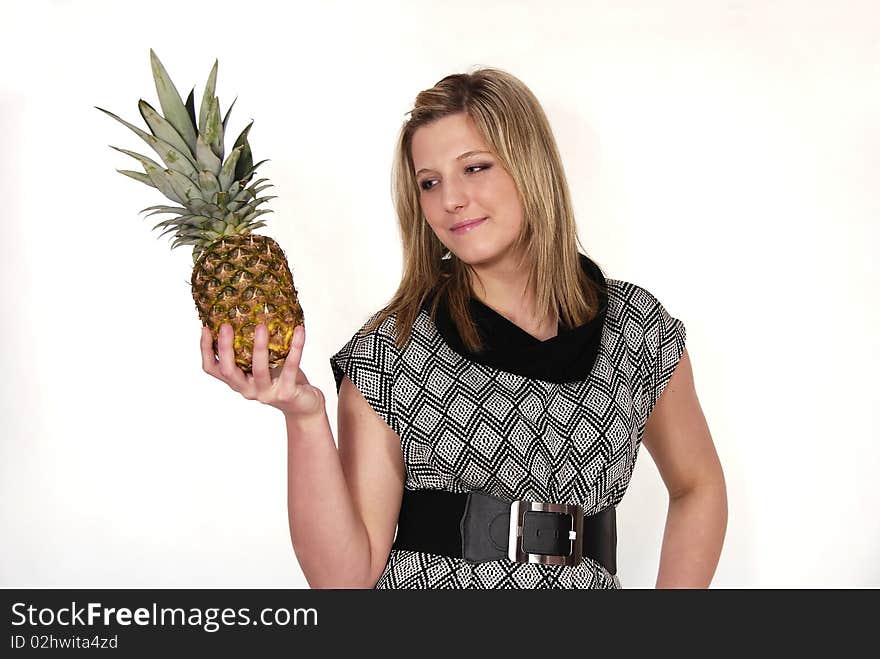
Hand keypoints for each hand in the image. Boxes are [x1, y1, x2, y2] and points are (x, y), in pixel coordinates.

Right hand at [201, 322, 325, 418]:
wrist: (304, 405)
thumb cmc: (281, 378)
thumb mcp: (262, 363)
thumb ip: (251, 349)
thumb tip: (247, 312)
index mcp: (238, 381)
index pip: (212, 369)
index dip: (205, 350)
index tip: (205, 327)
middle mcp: (247, 389)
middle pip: (229, 371)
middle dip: (225, 347)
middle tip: (226, 325)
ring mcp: (266, 393)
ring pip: (258, 370)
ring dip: (259, 347)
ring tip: (261, 326)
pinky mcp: (286, 393)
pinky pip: (290, 368)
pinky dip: (295, 348)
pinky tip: (299, 331)